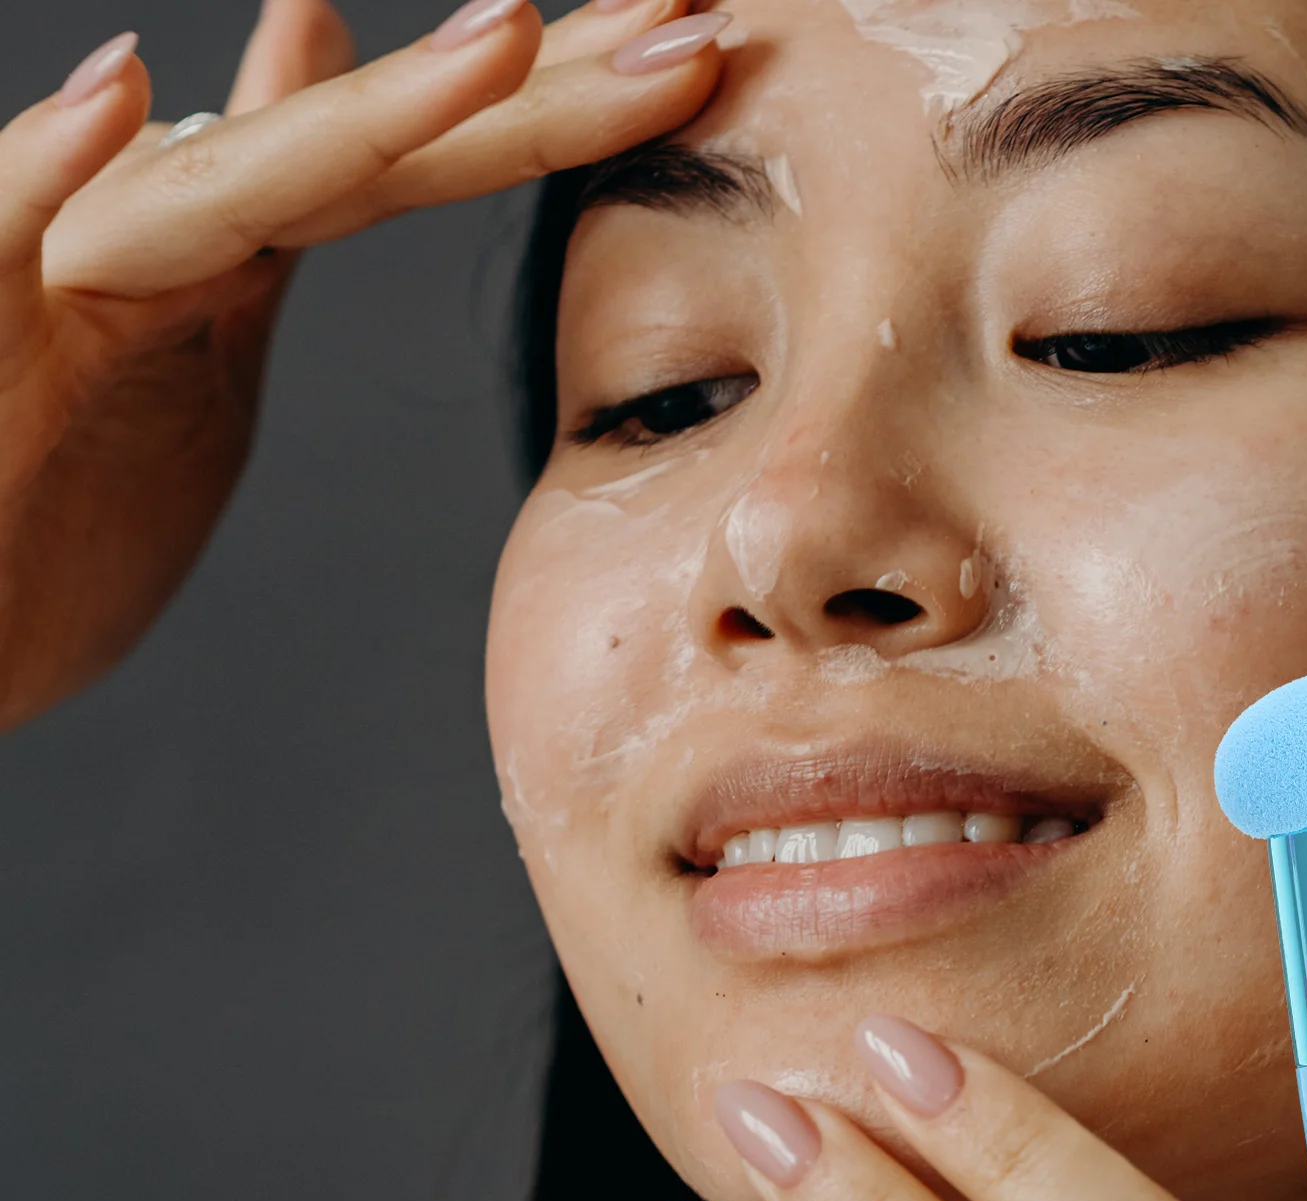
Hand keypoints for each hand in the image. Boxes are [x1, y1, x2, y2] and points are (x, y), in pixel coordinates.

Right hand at [0, 0, 726, 728]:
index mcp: (250, 255)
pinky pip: (18, 242)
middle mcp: (181, 234)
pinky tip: (125, 99)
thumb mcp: (190, 331)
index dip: (560, 109)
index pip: (431, 163)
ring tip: (507, 40)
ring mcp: (82, 272)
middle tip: (690, 4)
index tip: (694, 54)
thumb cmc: (52, 500)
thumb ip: (259, 208)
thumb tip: (316, 64)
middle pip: (385, 147)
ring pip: (238, 184)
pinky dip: (52, 172)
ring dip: (370, 112)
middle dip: (541, 80)